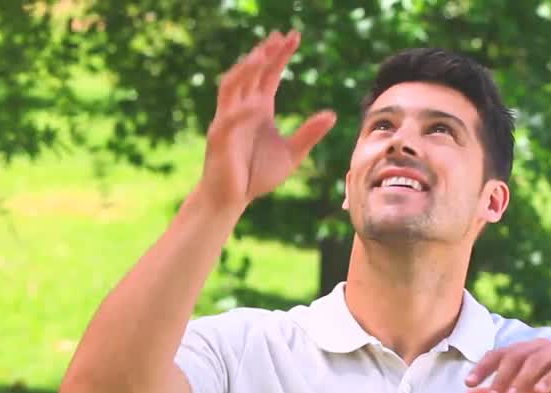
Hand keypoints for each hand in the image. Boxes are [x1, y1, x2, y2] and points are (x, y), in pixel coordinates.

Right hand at [198, 30, 336, 211]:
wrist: (232, 198)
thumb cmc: (258, 175)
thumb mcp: (292, 153)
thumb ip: (309, 133)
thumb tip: (332, 114)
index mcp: (259, 108)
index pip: (269, 74)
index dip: (279, 55)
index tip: (293, 37)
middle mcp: (242, 108)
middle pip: (252, 72)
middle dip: (265, 53)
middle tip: (281, 37)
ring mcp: (228, 120)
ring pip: (232, 86)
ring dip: (245, 70)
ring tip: (261, 55)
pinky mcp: (219, 138)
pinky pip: (228, 120)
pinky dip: (240, 112)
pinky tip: (255, 105)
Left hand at [464, 340, 550, 392]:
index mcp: (526, 352)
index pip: (499, 354)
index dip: (483, 367)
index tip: (468, 384)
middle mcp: (542, 347)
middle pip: (516, 355)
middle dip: (501, 376)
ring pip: (538, 360)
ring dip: (523, 379)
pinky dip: (550, 378)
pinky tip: (540, 391)